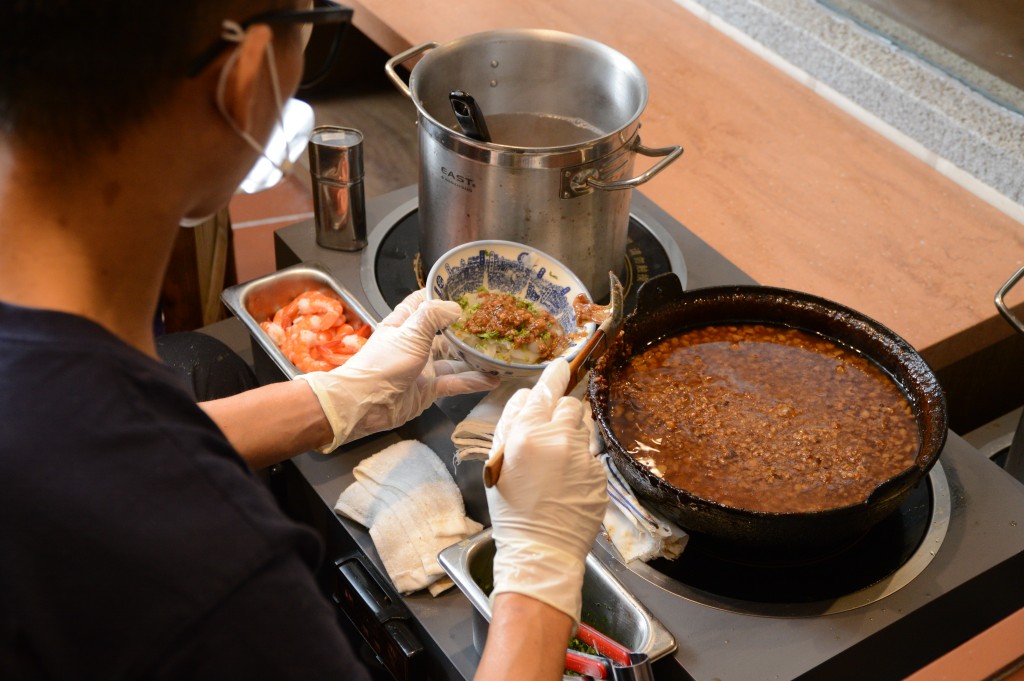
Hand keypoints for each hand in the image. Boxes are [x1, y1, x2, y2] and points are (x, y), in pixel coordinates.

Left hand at [297, 290, 498, 450]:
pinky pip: (455, 382)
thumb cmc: (382, 364)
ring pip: (454, 359)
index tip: (465, 291)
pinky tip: (492, 378)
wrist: (365, 404)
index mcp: (404, 324)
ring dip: (473, 357)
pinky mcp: (429, 388)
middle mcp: (414, 343)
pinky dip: (473, 381)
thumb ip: (432, 317)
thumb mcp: (409, 334)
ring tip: (497, 352)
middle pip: (444, 332)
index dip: (441, 295)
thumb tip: (455, 307)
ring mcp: (423, 367)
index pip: (422, 303)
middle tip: (491, 323)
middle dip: (465, 328)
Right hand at [485, 359, 607, 622]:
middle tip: (551, 433)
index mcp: (526, 434)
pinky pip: (592, 456)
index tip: (562, 365)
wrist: (541, 550)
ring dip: (572, 438)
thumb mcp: (498, 463)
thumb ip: (511, 425)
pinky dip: (582, 464)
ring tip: (558, 466)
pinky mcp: (599, 474)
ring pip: (583, 428)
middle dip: (561, 413)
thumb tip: (528, 397)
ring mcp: (582, 457)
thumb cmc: (512, 510)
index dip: (554, 375)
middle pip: (570, 403)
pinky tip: (569, 484)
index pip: (546, 388)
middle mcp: (557, 439)